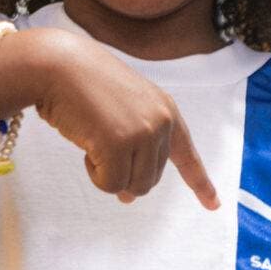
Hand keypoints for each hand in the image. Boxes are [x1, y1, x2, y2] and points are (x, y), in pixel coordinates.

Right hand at [17, 31, 218, 207]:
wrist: (57, 64)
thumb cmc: (82, 86)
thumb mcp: (122, 111)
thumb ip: (135, 147)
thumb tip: (129, 196)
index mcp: (166, 110)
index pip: (187, 154)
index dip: (200, 182)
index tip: (213, 205)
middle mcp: (161, 122)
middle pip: (150, 180)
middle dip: (123, 173)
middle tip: (99, 150)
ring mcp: (143, 132)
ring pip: (133, 186)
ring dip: (108, 175)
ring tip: (93, 143)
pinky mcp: (119, 144)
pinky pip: (110, 184)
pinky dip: (94, 176)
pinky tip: (85, 148)